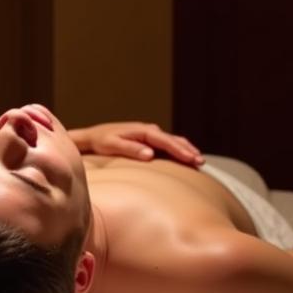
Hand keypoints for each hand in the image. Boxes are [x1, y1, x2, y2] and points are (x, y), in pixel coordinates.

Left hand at [69, 122, 203, 165]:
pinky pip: (166, 144)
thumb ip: (130, 149)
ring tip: (198, 160)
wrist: (92, 137)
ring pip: (172, 141)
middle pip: (172, 140)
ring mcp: (148, 134)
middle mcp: (148, 130)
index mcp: (141, 131)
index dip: (179, 150)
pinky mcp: (147, 140)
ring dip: (185, 149)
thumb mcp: (112, 145)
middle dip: (187, 150)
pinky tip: (185, 157)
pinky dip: (178, 149)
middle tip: (200, 162)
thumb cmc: (100, 141)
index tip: (191, 158)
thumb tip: (150, 154)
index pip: (164, 141)